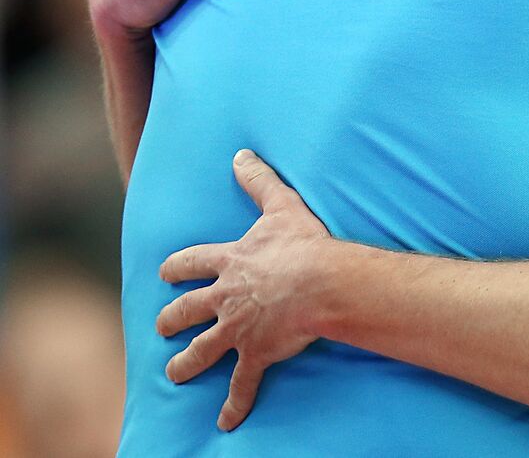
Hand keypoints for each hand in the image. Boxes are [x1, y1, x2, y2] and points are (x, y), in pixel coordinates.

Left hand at [157, 150, 329, 431]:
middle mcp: (225, 297)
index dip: (177, 267)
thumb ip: (258, 180)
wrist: (320, 282)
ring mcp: (237, 328)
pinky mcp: (255, 353)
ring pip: (203, 349)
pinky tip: (225, 421)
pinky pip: (242, 383)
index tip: (164, 273)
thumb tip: (241, 152)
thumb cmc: (303, 244)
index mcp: (231, 262)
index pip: (192, 263)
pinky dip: (234, 404)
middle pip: (188, 310)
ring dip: (187, 363)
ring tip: (174, 372)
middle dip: (173, 319)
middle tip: (163, 325)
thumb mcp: (280, 206)